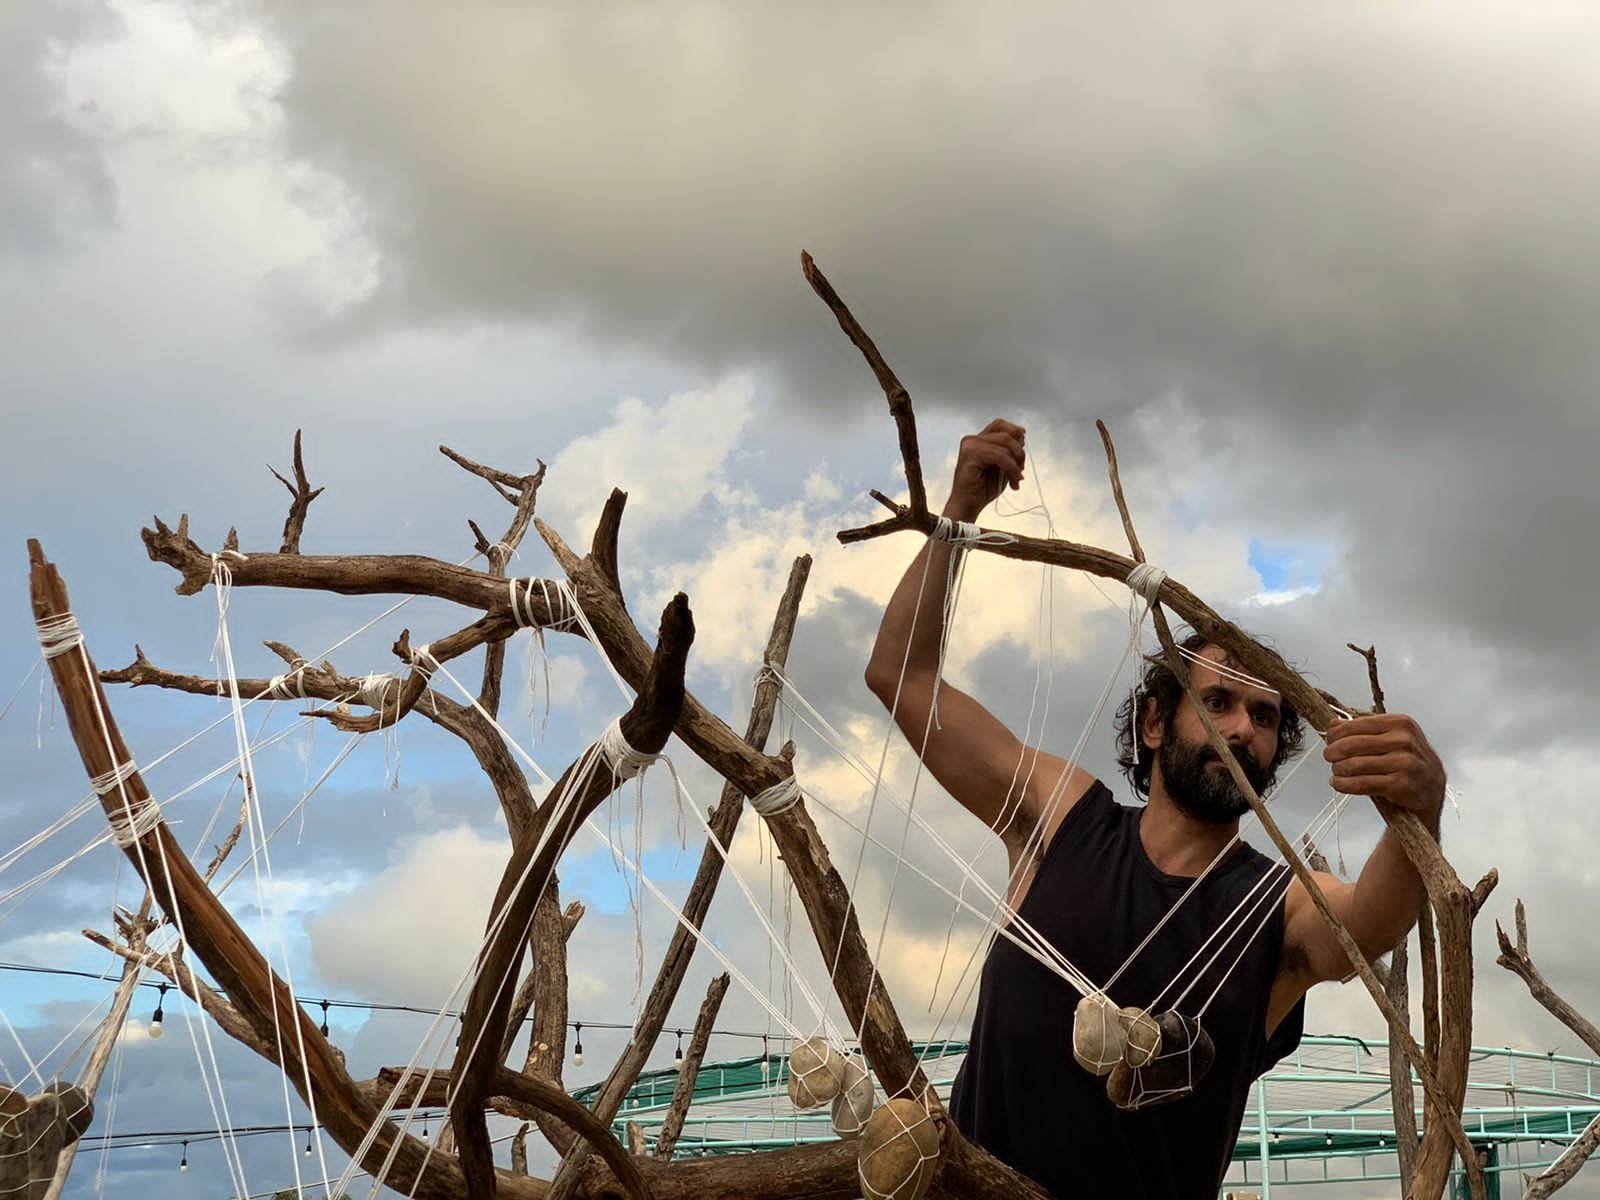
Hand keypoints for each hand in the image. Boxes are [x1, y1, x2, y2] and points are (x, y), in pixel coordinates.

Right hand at [945, 419, 1025, 521]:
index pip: (1000, 425)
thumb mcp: (1001, 467)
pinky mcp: (971, 454)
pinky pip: (1001, 456)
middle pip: (1006, 432)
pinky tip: (1013, 484)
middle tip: (1021, 469)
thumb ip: (1009, 451)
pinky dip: (1012, 470)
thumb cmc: (982, 489)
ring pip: (1006, 443)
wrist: (968, 507)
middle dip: (1020, 451)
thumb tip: (1022, 436)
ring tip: (1016, 480)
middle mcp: (972, 440)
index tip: (1023, 447)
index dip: (1015, 432)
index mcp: (978, 441)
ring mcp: (970, 445)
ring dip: (1016, 464)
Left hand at [1323, 713, 1444, 815]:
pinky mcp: (1401, 784)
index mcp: (1400, 723)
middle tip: (1329, 757)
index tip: (1329, 740)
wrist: (1431, 787)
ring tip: (1336, 772)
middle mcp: (1404, 740)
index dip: (1336, 734)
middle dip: (1333, 752)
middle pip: (1352, 744)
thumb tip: (1334, 723)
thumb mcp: (1390, 737)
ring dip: (1338, 770)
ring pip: (1355, 765)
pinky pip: (1363, 783)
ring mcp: (1404, 762)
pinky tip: (1339, 784)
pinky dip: (1345, 784)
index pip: (1356, 725)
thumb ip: (1363, 729)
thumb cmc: (1407, 760)